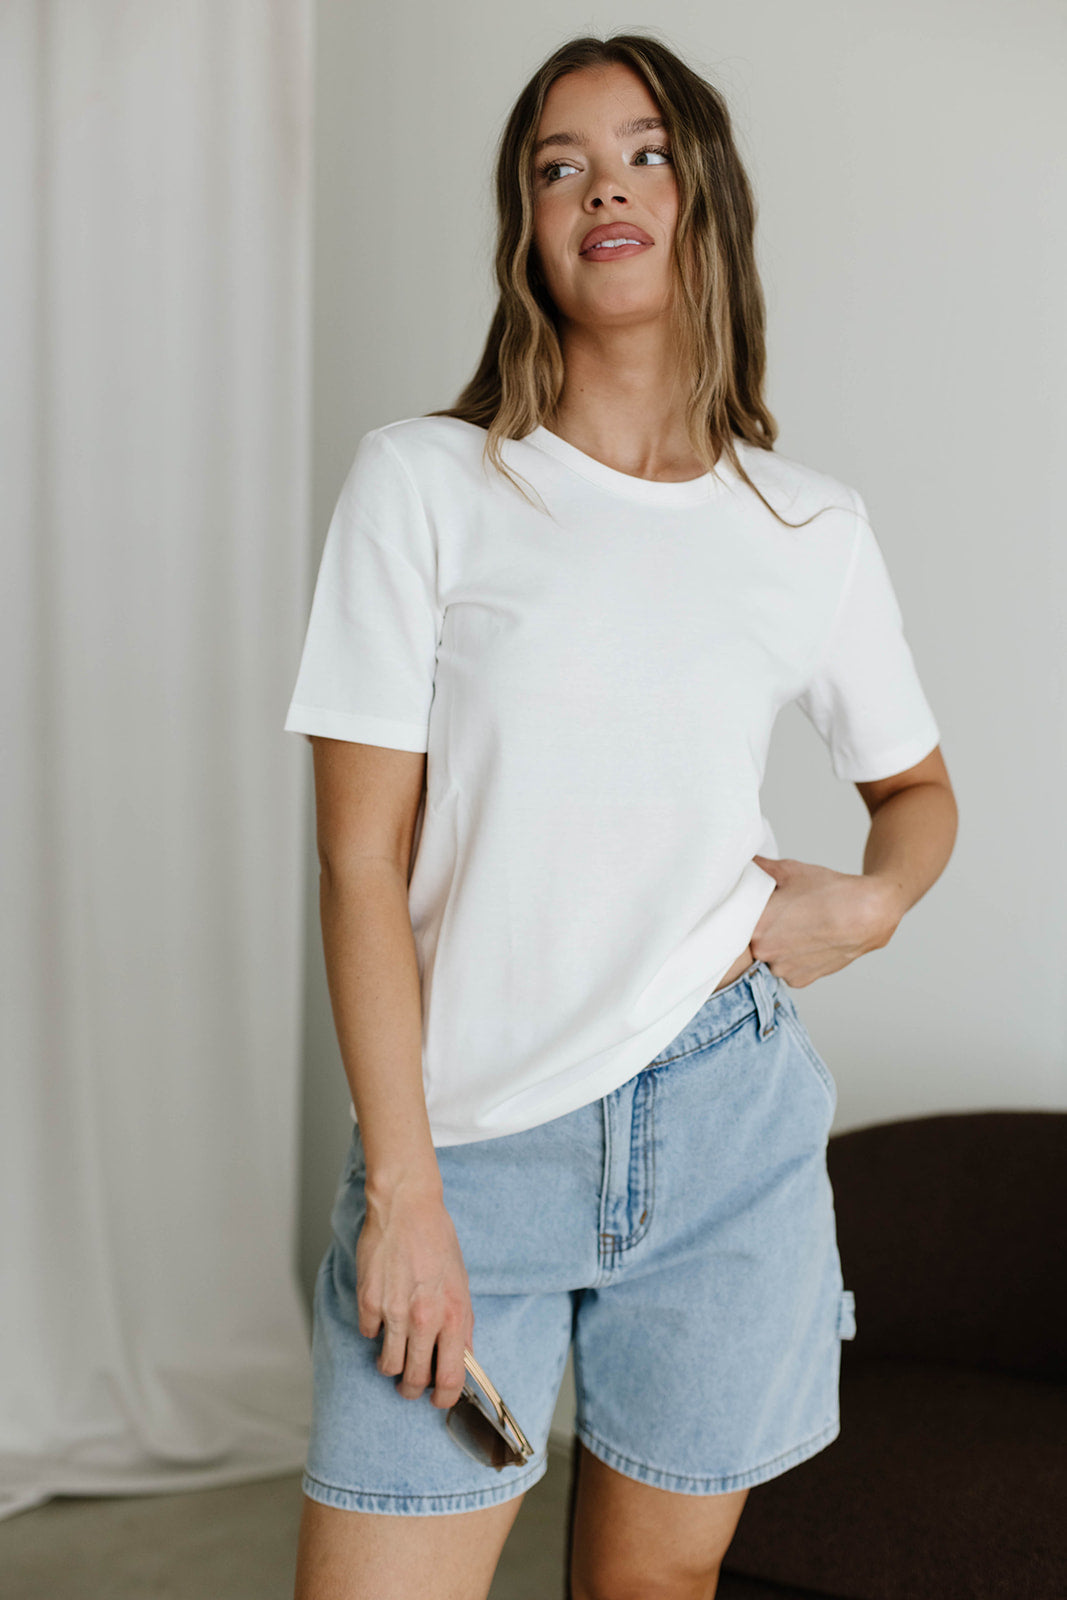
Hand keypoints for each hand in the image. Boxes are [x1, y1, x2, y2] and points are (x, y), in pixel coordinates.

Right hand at [355, 1177, 473, 1409]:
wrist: (407, 1207)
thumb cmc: (437, 1241)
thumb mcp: (461, 1284)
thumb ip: (462, 1324)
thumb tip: (462, 1357)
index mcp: (455, 1315)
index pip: (450, 1379)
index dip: (443, 1399)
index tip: (438, 1400)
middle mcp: (425, 1318)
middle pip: (415, 1379)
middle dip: (412, 1387)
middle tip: (410, 1381)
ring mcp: (395, 1311)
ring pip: (388, 1365)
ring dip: (391, 1365)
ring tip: (394, 1352)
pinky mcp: (369, 1300)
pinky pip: (369, 1334)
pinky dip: (374, 1331)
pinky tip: (382, 1314)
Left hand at [750, 854, 901, 987]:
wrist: (868, 913)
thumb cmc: (830, 891)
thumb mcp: (791, 871)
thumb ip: (763, 868)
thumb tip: (749, 861)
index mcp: (757, 925)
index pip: (737, 921)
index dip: (745, 912)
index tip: (755, 906)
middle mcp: (764, 952)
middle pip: (752, 940)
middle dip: (762, 928)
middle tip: (782, 914)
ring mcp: (782, 969)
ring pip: (769, 957)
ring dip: (778, 946)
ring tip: (799, 927)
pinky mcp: (800, 980)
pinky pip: (787, 969)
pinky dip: (793, 958)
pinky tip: (808, 941)